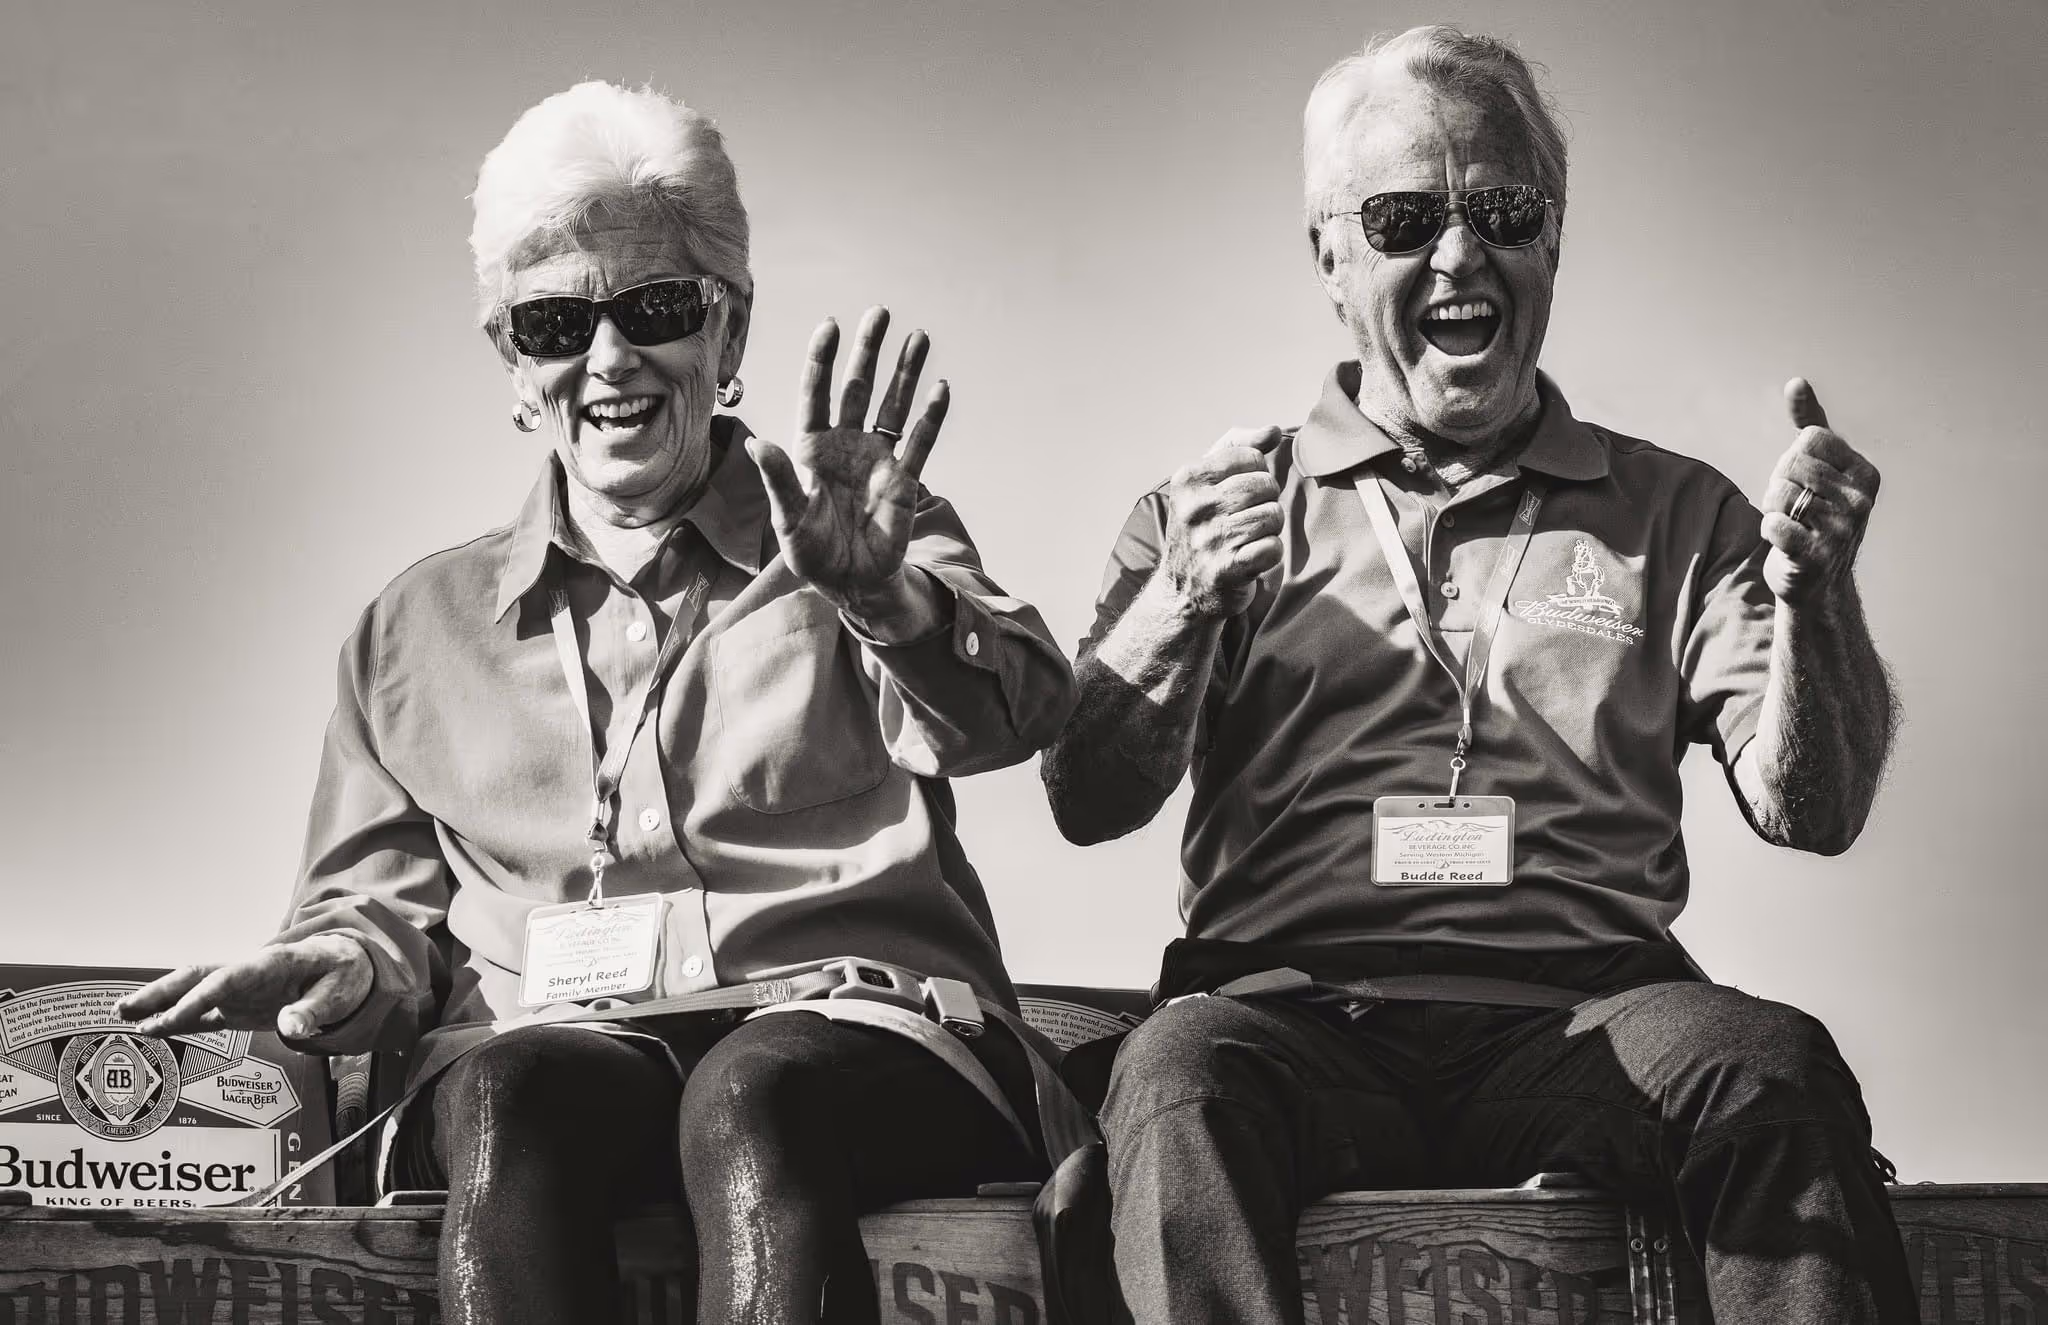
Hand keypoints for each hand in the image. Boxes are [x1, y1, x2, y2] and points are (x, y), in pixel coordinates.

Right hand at [112, 933, 372, 1040]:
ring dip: (160, 1003)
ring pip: (194, 992)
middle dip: (161, 992)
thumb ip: (316, 1010)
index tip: (170, 1019)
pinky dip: (180, 1021)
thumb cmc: (344, 972)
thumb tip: (292, 1028)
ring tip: (123, 1016)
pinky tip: (153, 1030)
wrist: (346, 964)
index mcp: (270, 964)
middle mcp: (247, 973)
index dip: (197, 999)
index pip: (226, 979)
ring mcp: (242, 990)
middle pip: (198, 977)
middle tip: (123, 1009)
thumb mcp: (341, 990)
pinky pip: (205, 1013)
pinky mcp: (242, 1005)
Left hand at [747, 308, 948, 627]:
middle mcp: (845, 445)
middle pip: (858, 388)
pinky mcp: (904, 479)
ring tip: (918, 337)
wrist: (851, 582)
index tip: (832, 324)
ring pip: (892, 406)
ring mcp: (876, 459)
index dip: (823, 359)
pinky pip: (920, 442)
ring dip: (905, 373)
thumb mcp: (788, 519)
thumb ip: (779, 480)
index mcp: (812, 449)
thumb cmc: (811, 553)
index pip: (817, 393)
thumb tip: (758, 444)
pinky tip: (941, 390)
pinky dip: (931, 417)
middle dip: (868, 351)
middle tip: (880, 312)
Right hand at [1158, 427, 1283, 617]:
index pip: (1251, 458)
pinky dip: (1269, 555)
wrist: (1182, 591)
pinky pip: (1273, 548)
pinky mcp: (1228, 568)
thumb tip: (1273, 431)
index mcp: (1188, 479)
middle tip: (1244, 521)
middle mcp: (1195, 507)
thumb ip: (1238, 448)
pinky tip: (1250, 559)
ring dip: (1268, 530)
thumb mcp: (1206, 482)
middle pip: (1265, 485)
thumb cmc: (1202, 529)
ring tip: (1246, 540)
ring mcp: (1210, 539)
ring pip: (1273, 515)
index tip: (1237, 496)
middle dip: (1264, 503)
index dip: (1255, 476)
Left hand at [1760, 379, 1879, 607]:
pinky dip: (1768, 530)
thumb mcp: (1820, 467)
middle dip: (1779, 484)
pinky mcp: (1816, 556)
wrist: (1817, 582)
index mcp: (1866, 473)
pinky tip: (1785, 541)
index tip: (1805, 482)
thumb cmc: (1814, 516)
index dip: (1793, 458)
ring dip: (1772, 508)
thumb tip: (1796, 382)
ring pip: (1778, 493)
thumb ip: (1810, 423)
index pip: (1809, 439)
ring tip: (1791, 523)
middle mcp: (1862, 500)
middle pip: (1791, 465)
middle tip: (1794, 507)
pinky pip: (1772, 524)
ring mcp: (1842, 529)